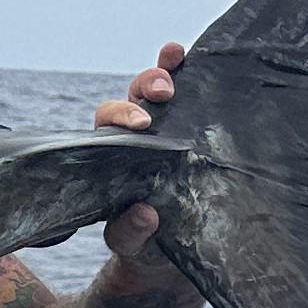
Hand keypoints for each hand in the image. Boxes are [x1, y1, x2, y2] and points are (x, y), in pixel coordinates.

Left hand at [92, 41, 187, 265]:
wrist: (175, 253)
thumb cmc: (146, 243)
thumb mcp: (133, 244)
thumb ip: (129, 234)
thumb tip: (144, 214)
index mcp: (113, 157)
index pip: (108, 126)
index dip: (121, 117)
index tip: (141, 123)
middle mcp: (136, 136)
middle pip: (132, 98)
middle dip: (144, 88)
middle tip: (163, 94)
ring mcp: (166, 128)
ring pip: (158, 89)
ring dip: (164, 70)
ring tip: (177, 58)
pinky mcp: (195, 126)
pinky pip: (194, 94)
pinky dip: (194, 70)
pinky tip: (198, 53)